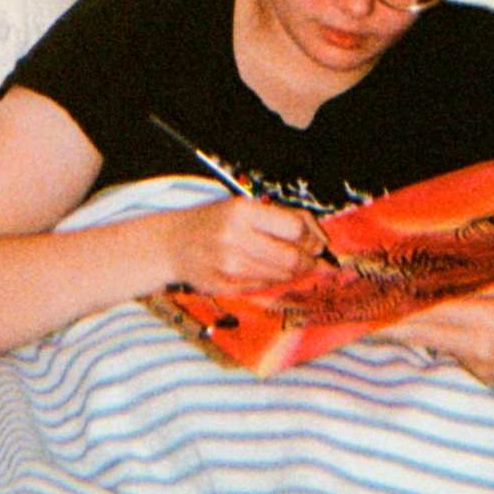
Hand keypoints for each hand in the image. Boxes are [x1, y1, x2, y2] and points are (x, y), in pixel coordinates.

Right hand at [158, 196, 328, 294]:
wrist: (173, 244)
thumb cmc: (215, 221)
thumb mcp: (245, 206)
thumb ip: (284, 218)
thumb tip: (321, 240)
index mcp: (242, 211)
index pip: (294, 229)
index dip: (312, 239)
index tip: (317, 243)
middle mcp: (234, 238)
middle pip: (291, 258)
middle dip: (309, 262)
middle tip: (312, 261)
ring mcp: (227, 266)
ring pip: (280, 276)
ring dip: (291, 273)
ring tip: (286, 264)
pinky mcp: (223, 287)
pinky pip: (263, 287)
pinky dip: (271, 281)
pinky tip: (265, 271)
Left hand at [374, 280, 493, 385]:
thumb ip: (478, 284)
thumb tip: (435, 277)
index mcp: (487, 313)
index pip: (428, 306)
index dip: (393, 301)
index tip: (362, 293)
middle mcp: (478, 341)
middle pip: (419, 329)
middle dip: (383, 321)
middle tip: (348, 311)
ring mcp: (480, 364)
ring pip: (429, 343)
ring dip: (400, 331)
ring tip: (367, 321)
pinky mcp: (484, 377)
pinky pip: (449, 355)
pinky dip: (432, 343)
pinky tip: (416, 334)